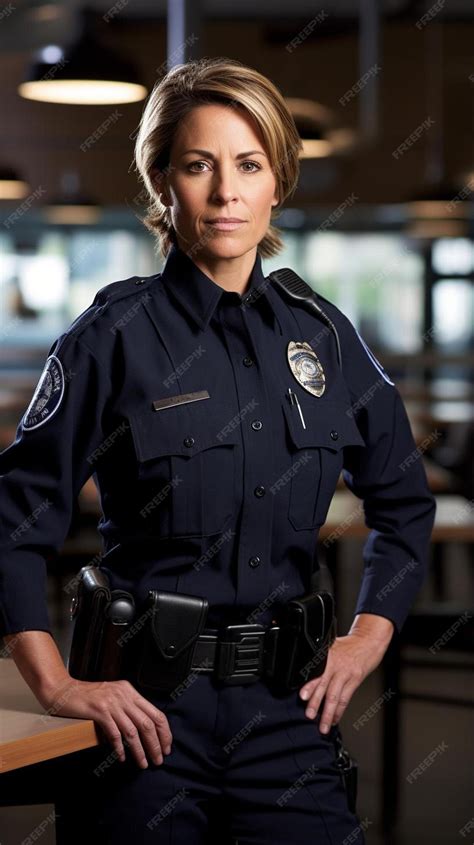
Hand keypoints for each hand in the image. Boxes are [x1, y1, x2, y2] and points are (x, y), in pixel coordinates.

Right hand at [41, 676, 172, 768]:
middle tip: (158, 760)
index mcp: (130, 691)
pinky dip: (120, 748)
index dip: (164, 732)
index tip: (166, 747)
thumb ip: (128, 707)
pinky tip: (122, 757)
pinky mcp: (98, 711)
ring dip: (140, 750)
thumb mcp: (113, 695)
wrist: (64, 690)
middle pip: (147, 723)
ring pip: (133, 731)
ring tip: (142, 763)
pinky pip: (114, 733)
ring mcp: (111, 703)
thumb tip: (144, 729)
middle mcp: (124, 695)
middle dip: (155, 745)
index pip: (156, 713)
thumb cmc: (88, 696)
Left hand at [298, 631, 387, 732]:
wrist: (369, 640)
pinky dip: (339, 711)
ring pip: (335, 696)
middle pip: (324, 686)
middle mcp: (336, 664)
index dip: (309, 685)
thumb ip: (320, 660)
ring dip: (328, 713)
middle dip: (316, 702)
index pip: (316, 673)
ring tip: (323, 726)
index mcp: (327, 655)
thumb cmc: (349, 645)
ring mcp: (346, 673)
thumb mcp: (331, 646)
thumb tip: (306, 675)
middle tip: (309, 715)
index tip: (302, 696)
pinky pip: (346, 698)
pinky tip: (335, 719)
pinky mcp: (356, 679)